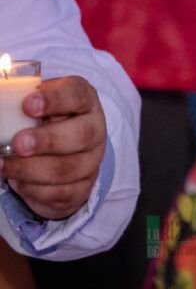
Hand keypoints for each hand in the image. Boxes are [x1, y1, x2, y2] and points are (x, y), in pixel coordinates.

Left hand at [0, 76, 106, 219]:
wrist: (61, 151)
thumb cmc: (43, 121)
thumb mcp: (35, 105)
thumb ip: (19, 100)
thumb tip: (0, 100)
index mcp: (84, 101)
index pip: (76, 94)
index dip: (54, 99)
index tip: (27, 105)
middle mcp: (94, 129)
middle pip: (81, 135)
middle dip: (48, 140)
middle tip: (18, 143)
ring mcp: (91, 160)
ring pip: (67, 169)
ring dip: (31, 170)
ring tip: (4, 165)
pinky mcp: (82, 187)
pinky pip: (59, 194)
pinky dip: (33, 189)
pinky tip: (17, 181)